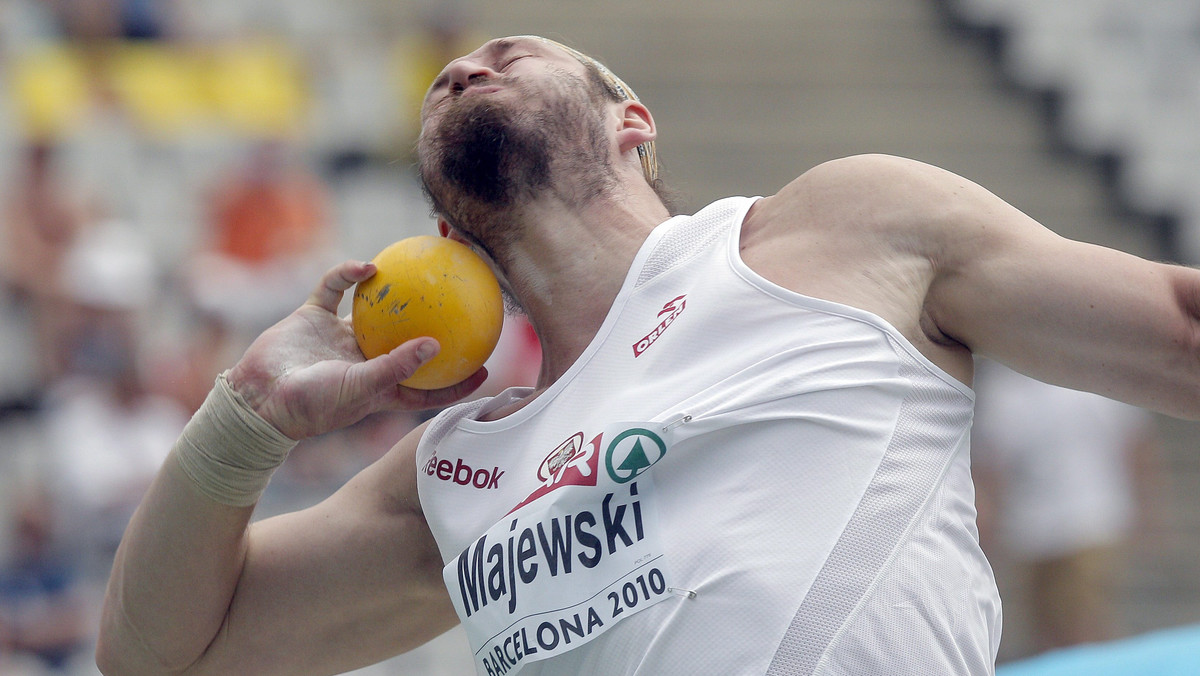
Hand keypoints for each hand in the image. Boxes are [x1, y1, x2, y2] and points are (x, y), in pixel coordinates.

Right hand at [225, 260, 487, 439]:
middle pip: (409, 338)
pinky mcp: (313, 317)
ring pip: (376, 306)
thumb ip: (397, 366)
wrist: (255, 397)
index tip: (488, 362)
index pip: (430, 385)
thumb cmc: (311, 405)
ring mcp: (339, 337)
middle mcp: (366, 359)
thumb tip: (437, 344)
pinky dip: (348, 274)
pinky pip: (336, 288)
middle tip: (464, 297)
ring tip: (423, 260)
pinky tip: (367, 263)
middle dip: (436, 321)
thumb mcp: (360, 388)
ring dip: (396, 285)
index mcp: (382, 386)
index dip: (459, 378)